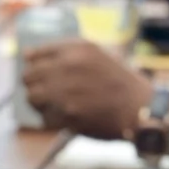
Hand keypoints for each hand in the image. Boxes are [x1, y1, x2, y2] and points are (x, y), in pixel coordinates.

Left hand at [21, 40, 151, 140]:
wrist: (140, 107)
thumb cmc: (120, 81)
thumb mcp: (97, 53)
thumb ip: (65, 52)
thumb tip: (28, 54)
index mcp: (75, 48)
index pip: (34, 54)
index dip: (32, 65)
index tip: (37, 72)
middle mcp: (68, 67)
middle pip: (28, 76)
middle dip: (33, 85)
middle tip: (42, 92)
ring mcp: (66, 92)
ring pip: (32, 98)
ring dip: (38, 103)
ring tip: (50, 105)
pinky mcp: (68, 115)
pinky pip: (44, 117)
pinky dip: (49, 119)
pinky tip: (61, 117)